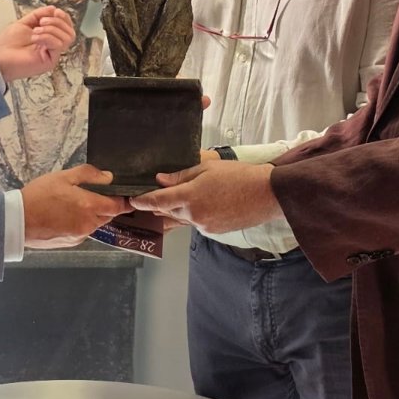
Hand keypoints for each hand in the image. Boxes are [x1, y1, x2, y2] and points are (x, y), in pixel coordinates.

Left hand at [0, 6, 74, 82]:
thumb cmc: (7, 44)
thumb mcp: (24, 23)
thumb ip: (39, 15)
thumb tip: (53, 9)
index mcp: (48, 37)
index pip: (66, 26)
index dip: (63, 17)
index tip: (54, 11)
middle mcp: (52, 46)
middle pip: (70, 32)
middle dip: (57, 21)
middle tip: (42, 21)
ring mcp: (52, 54)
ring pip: (67, 38)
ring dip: (51, 29)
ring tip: (36, 31)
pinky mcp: (50, 61)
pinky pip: (58, 45)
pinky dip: (47, 37)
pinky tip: (35, 38)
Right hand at [21, 164, 128, 248]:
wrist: (17, 221)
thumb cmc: (39, 196)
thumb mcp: (63, 177)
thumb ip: (89, 174)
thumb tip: (108, 177)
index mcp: (89, 206)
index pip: (118, 206)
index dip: (125, 201)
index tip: (128, 196)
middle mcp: (88, 224)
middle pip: (108, 215)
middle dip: (107, 206)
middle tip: (97, 194)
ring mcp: (80, 235)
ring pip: (96, 224)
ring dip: (94, 214)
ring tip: (78, 203)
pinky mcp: (71, 242)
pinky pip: (84, 231)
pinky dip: (82, 223)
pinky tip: (68, 215)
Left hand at [129, 161, 280, 234]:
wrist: (267, 194)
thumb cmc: (239, 175)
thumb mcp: (207, 168)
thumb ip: (181, 175)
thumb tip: (160, 180)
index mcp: (189, 197)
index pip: (157, 201)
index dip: (141, 201)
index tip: (131, 201)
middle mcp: (193, 215)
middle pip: (167, 212)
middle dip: (157, 206)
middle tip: (146, 200)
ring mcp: (203, 226)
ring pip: (182, 218)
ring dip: (176, 210)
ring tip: (173, 201)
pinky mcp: (213, 231)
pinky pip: (196, 222)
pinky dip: (193, 215)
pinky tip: (202, 204)